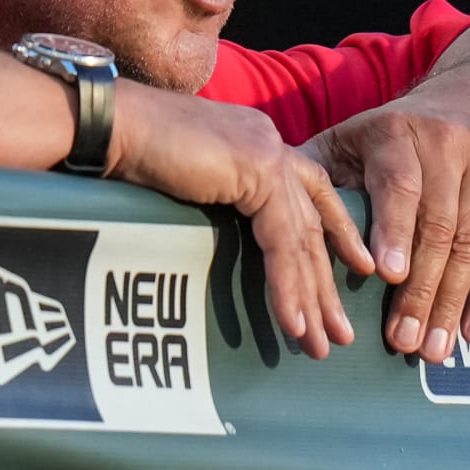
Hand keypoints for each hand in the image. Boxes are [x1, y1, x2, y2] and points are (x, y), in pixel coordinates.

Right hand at [110, 83, 373, 358]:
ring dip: (312, 299)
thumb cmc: (130, 149)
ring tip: (322, 343)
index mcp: (258, 141)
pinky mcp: (259, 173)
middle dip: (327, 285)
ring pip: (302, 240)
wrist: (111, 126)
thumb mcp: (189, 177)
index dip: (338, 230)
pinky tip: (292, 323)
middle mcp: (272, 145)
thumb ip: (219, 194)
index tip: (357, 265)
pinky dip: (287, 287)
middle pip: (313, 224)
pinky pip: (282, 243)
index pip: (312, 191)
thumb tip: (222, 225)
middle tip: (340, 333)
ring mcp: (269, 155)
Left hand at [299, 103, 469, 363]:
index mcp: (395, 131)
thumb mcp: (346, 145)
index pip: (399, 185)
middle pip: (438, 225)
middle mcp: (448, 138)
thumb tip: (276, 221)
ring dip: (454, 302)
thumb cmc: (387, 143)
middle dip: (421, 289)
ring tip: (433, 350)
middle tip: (403, 342)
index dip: (395, 230)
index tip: (387, 275)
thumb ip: (317, 181)